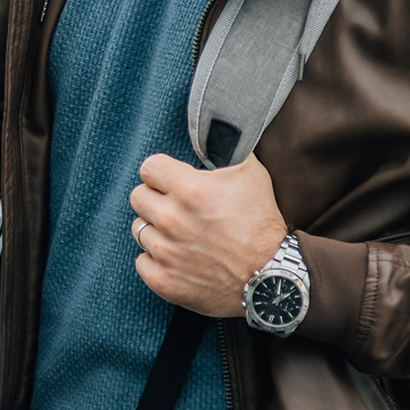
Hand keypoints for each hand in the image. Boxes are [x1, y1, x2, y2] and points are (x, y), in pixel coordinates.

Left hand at [129, 153, 286, 316]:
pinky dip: (155, 260)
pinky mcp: (164, 280)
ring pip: (138, 229)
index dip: (162, 172)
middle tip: (176, 207)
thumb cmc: (262, 224)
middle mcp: (172, 219)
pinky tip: (176, 258)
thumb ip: (228, 149)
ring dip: (155, 229)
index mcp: (189, 190)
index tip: (172, 180)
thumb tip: (215, 129)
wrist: (272, 278)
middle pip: (138, 196)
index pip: (149, 168)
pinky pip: (141, 262)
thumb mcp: (252, 175)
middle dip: (155, 198)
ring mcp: (166, 252)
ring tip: (179, 234)